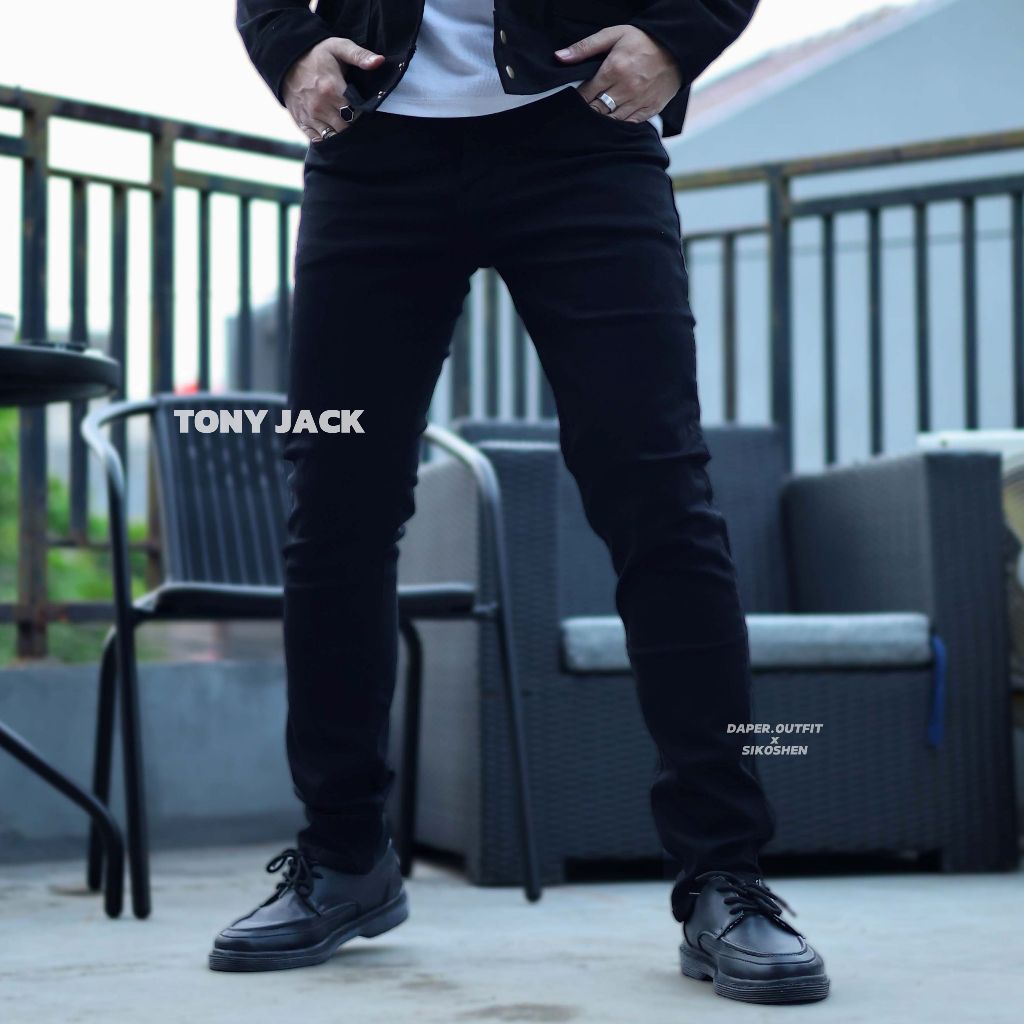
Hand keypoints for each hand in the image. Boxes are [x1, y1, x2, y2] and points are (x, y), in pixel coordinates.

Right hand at [283, 38, 384, 143]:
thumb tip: (379, 61)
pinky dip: (327, 140)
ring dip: (341, 134)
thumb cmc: (316, 54)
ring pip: (333, 137)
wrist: (286, 60)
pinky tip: (333, 131)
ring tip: (346, 124)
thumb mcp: (338, 47)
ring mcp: (310, 116)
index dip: (364, 114)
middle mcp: (320, 106)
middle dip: (354, 126)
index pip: (356, 113)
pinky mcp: (301, 123)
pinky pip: (317, 141)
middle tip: (357, 118)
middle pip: (346, 128)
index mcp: (331, 89)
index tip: (366, 110)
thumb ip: (359, 55)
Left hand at [555, 26, 680, 123]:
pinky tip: (614, 116)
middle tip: (586, 107)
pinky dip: (619, 122)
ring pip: (611, 120)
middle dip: (588, 110)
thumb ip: (585, 47)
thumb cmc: (643, 40)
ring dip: (602, 118)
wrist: (677, 48)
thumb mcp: (613, 35)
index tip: (577, 97)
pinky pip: (628, 124)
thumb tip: (559, 57)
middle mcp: (626, 89)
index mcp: (614, 69)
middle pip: (596, 110)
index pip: (586, 94)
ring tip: (598, 112)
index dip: (579, 98)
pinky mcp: (649, 110)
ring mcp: (639, 101)